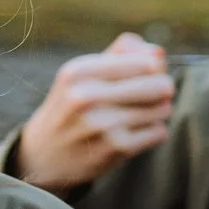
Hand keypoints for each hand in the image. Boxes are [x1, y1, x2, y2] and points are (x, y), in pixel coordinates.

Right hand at [15, 33, 174, 192]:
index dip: (154, 68)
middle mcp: (87, 96)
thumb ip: (121, 55)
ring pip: (163, 108)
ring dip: (157, 112)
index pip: (147, 61)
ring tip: (135, 115)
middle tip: (150, 96)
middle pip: (160, 84)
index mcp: (79, 72)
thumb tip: (158, 52)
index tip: (145, 76)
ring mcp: (102, 124)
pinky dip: (152, 132)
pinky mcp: (116, 148)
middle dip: (161, 90)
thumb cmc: (73, 107)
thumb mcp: (84, 74)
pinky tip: (131, 134)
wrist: (44, 156)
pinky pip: (159, 132)